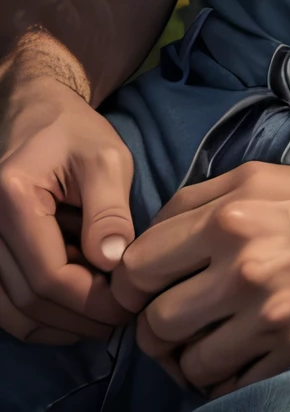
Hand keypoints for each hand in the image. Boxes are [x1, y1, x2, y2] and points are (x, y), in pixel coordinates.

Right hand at [0, 74, 134, 343]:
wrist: (35, 111)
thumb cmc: (74, 131)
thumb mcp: (106, 159)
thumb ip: (109, 210)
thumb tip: (113, 263)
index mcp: (13, 198)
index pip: (49, 276)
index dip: (91, 300)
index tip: (130, 304)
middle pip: (29, 300)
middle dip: (80, 318)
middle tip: (123, 318)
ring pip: (12, 312)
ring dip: (59, 325)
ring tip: (103, 318)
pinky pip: (4, 303)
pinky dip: (39, 315)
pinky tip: (76, 309)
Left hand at [112, 162, 289, 396]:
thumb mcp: (265, 176)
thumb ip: (200, 201)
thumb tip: (150, 239)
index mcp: (231, 213)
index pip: (137, 264)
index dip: (129, 282)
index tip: (143, 288)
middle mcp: (243, 263)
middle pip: (154, 320)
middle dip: (154, 325)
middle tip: (173, 318)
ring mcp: (268, 312)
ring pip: (185, 361)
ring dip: (186, 357)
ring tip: (202, 341)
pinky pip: (226, 385)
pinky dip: (220, 379)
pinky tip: (233, 357)